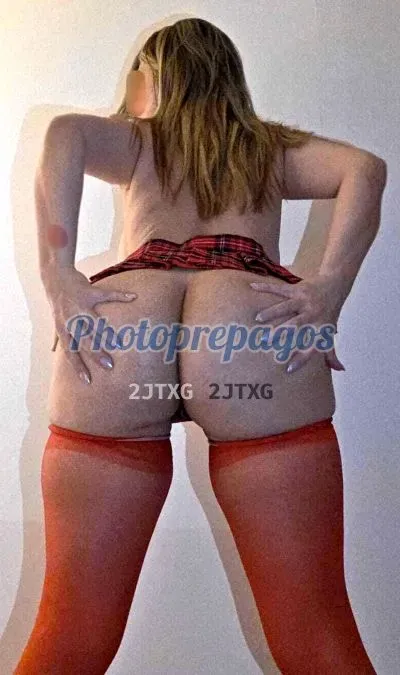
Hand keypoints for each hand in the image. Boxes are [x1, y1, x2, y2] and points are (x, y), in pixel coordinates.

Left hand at [47, 267, 137, 383]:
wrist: (55, 276)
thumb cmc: (58, 301)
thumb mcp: (56, 320)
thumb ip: (58, 336)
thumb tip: (53, 351)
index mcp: (64, 329)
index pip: (70, 351)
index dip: (78, 366)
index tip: (87, 380)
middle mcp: (71, 319)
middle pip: (84, 340)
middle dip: (96, 353)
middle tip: (109, 365)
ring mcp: (80, 305)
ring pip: (94, 322)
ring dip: (106, 333)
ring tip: (118, 344)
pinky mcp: (89, 292)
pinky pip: (108, 295)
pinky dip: (121, 296)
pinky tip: (133, 298)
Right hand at [249, 272, 345, 373]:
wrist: (335, 286)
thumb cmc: (329, 313)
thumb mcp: (330, 332)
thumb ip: (331, 352)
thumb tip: (339, 370)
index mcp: (319, 328)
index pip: (311, 347)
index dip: (302, 359)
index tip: (288, 369)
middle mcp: (313, 315)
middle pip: (295, 325)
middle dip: (280, 332)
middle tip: (264, 341)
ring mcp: (304, 301)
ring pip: (286, 306)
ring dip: (272, 312)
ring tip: (258, 319)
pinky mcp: (298, 289)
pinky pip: (280, 289)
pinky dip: (266, 287)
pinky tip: (253, 286)